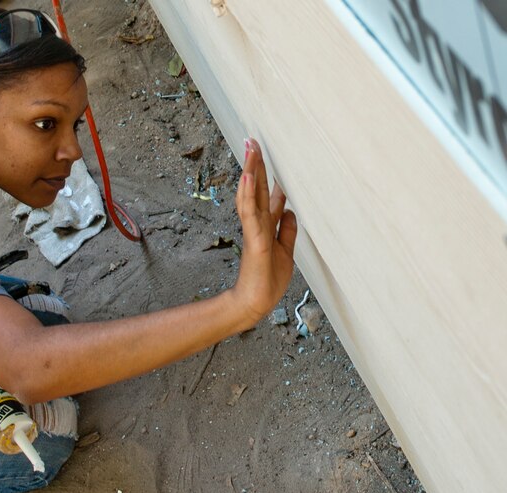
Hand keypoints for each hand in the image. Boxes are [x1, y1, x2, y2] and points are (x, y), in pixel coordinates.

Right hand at [232, 138, 297, 324]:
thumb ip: (286, 230)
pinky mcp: (255, 241)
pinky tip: (248, 178)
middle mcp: (258, 225)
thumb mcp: (285, 251)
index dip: (264, 175)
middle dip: (255, 165)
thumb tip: (290, 211)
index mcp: (265, 226)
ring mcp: (254, 231)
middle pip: (256, 189)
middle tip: (252, 141)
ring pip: (251, 196)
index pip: (265, 194)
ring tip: (250, 151)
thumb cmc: (267, 281)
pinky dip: (248, 196)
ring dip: (250, 173)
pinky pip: (251, 215)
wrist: (255, 304)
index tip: (262, 155)